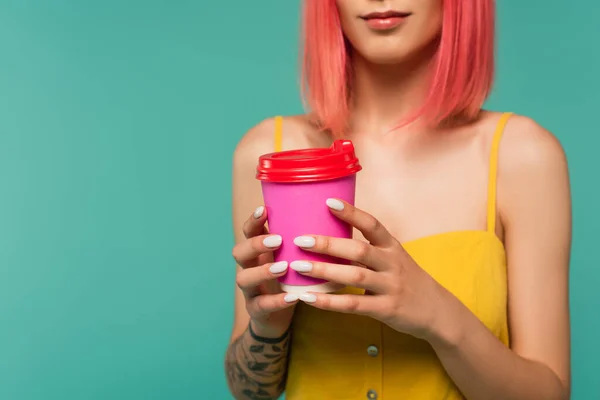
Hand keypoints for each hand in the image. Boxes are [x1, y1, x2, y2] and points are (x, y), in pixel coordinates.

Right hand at [232, 206, 298, 337]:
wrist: (277, 318)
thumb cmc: (288, 280)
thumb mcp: (291, 258)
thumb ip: (300, 241)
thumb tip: (329, 213)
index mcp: (258, 252)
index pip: (248, 231)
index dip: (253, 221)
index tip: (264, 209)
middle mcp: (249, 268)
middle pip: (239, 252)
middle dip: (255, 244)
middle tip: (277, 240)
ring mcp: (250, 290)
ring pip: (244, 278)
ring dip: (263, 271)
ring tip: (283, 267)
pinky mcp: (256, 310)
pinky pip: (261, 305)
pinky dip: (276, 301)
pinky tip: (292, 297)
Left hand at [290, 199, 452, 341]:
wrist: (437, 311)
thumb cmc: (406, 280)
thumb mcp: (393, 258)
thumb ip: (368, 249)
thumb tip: (329, 235)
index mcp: (392, 246)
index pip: (372, 224)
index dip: (351, 213)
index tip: (328, 202)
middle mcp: (392, 263)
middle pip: (359, 250)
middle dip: (328, 244)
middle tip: (300, 239)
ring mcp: (391, 286)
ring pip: (355, 276)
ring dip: (324, 271)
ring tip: (298, 267)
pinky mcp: (387, 309)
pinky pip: (354, 305)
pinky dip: (329, 301)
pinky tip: (308, 298)